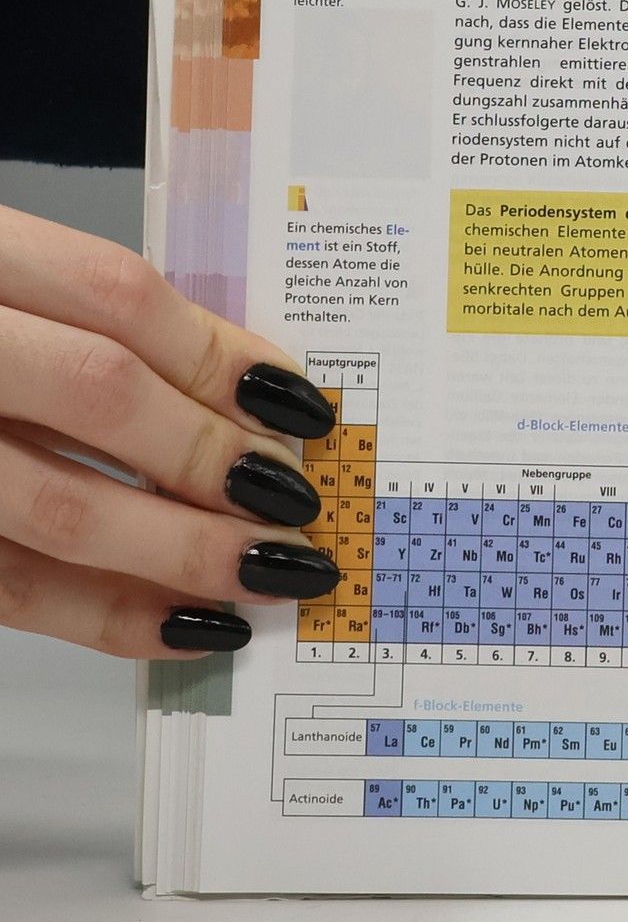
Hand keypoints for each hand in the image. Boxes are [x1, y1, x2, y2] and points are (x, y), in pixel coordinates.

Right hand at [0, 205, 340, 658]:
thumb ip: (92, 322)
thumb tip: (248, 388)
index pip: (114, 295)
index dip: (221, 355)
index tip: (304, 407)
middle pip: (99, 394)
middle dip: (216, 454)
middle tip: (301, 500)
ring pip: (55, 507)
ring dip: (184, 549)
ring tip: (274, 571)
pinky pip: (8, 587)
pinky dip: (109, 615)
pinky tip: (190, 627)